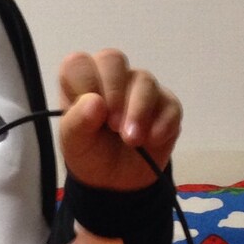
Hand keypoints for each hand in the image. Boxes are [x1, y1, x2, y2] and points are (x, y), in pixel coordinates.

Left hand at [58, 49, 181, 191]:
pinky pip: (169, 104)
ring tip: (133, 140)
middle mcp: (111, 77)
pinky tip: (152, 140)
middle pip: (113, 60)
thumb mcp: (74, 144)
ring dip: (139, 111)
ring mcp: (140, 88)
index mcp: (82, 80)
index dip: (85, 83)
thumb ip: (76, 123)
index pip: (79, 63)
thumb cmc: (90, 154)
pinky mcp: (166, 106)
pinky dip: (162, 123)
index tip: (91, 112)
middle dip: (114, 92)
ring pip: (144, 81)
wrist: (114, 183)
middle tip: (113, 125)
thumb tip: (95, 103)